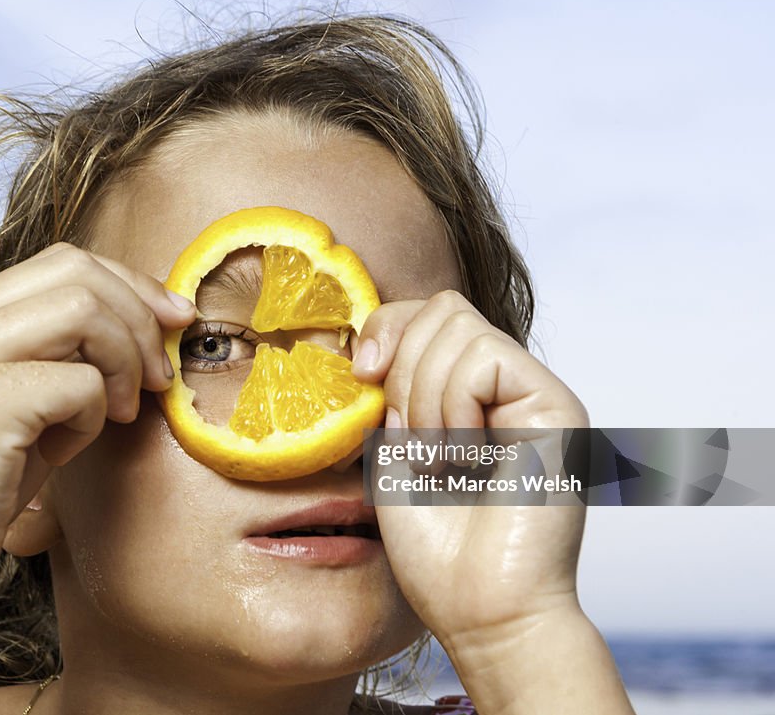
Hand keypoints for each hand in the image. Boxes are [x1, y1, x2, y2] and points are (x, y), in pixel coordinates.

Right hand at [0, 243, 195, 601]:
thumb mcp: (27, 399)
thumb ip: (69, 351)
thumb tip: (154, 318)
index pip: (66, 261)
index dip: (131, 286)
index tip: (172, 321)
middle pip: (80, 272)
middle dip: (141, 319)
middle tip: (159, 376)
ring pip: (86, 311)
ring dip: (124, 364)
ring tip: (118, 413)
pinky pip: (80, 382)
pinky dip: (92, 418)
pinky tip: (64, 451)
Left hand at [352, 290, 588, 652]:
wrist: (480, 609)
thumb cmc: (437, 546)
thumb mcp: (393, 449)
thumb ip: (391, 389)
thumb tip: (374, 341)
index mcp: (471, 391)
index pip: (428, 312)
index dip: (387, 330)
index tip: (361, 375)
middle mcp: (508, 386)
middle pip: (441, 308)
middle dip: (404, 371)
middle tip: (413, 442)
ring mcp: (535, 393)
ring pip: (458, 326)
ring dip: (425, 398)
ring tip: (441, 459)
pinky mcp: (556, 408)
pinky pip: (485, 358)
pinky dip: (453, 407)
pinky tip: (464, 458)